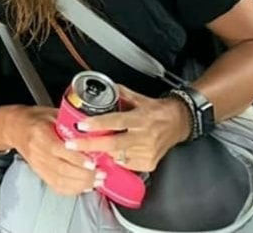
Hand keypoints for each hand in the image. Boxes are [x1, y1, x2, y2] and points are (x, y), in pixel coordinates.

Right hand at [3, 106, 101, 195]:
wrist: (15, 128)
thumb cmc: (35, 118)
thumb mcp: (52, 113)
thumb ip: (70, 122)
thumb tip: (93, 128)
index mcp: (40, 133)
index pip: (59, 150)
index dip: (77, 158)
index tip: (93, 162)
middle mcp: (37, 152)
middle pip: (62, 169)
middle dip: (84, 174)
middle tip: (102, 173)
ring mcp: (38, 165)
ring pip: (61, 181)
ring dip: (82, 184)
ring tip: (98, 181)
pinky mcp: (40, 173)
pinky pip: (57, 186)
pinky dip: (73, 189)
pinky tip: (86, 186)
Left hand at [70, 86, 190, 172]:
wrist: (180, 123)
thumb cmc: (158, 110)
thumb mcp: (139, 98)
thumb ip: (120, 94)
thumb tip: (101, 88)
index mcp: (140, 118)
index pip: (115, 122)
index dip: (97, 124)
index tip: (81, 126)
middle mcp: (144, 137)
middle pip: (113, 144)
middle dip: (90, 146)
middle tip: (72, 145)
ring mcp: (148, 152)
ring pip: (117, 156)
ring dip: (102, 152)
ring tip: (89, 147)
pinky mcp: (150, 163)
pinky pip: (126, 164)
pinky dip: (116, 159)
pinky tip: (113, 152)